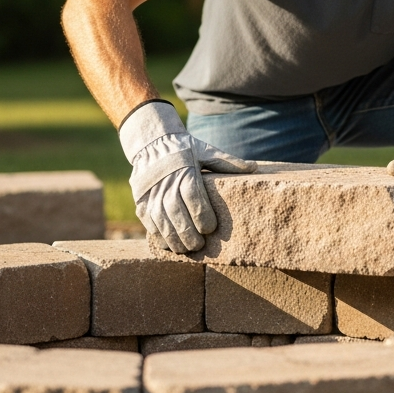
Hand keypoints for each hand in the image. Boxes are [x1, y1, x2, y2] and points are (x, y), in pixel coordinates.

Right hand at [119, 100, 256, 252]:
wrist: (152, 143)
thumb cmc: (184, 149)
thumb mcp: (205, 150)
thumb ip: (227, 161)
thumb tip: (253, 168)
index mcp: (184, 170)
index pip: (192, 195)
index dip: (201, 214)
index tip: (210, 228)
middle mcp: (165, 182)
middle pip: (175, 211)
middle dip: (187, 232)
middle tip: (199, 245)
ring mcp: (150, 192)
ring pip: (159, 219)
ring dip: (172, 238)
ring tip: (185, 249)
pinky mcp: (140, 200)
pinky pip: (147, 221)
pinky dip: (157, 235)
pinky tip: (168, 245)